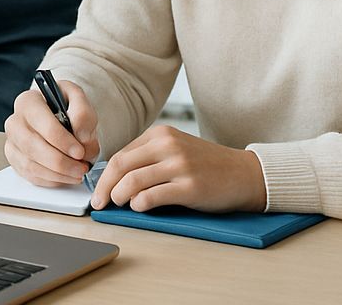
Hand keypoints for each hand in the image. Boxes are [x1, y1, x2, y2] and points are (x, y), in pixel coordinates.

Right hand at [4, 80, 100, 186]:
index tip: (80, 151)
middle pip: (32, 147)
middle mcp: (15, 122)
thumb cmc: (64, 105)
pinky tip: (66, 176)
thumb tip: (82, 137)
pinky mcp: (15, 160)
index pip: (43, 125)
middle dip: (60, 162)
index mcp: (28, 102)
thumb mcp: (78, 98)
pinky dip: (51, 180)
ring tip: (77, 173)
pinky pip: (30, 176)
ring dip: (57, 174)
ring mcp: (13, 143)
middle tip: (81, 167)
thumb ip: (83, 114)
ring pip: (30, 165)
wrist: (57, 112)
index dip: (63, 142)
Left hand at [92, 124, 265, 212]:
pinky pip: (152, 197)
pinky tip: (139, 207)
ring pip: (132, 181)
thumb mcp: (175, 150)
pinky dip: (139, 204)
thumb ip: (148, 157)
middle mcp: (168, 145)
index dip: (103, 175)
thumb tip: (113, 177)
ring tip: (118, 204)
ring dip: (118, 196)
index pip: (121, 154)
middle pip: (121, 165)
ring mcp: (179, 165)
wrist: (244, 174)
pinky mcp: (190, 187)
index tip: (97, 189)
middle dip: (104, 187)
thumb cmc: (206, 166)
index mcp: (160, 134)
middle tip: (98, 202)